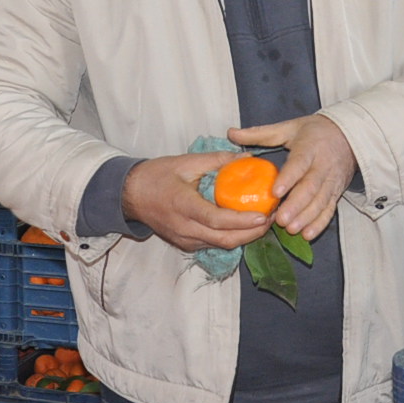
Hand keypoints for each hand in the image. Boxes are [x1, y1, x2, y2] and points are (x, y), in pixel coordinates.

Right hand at [122, 151, 267, 252]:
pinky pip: (213, 244)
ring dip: (245, 237)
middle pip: (225, 239)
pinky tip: (245, 226)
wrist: (130, 195)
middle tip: (273, 218)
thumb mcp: (186, 162)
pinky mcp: (186, 244)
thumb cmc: (156, 175)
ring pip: (222, 245)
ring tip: (264, 221)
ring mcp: (185, 240)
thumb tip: (247, 157)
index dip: (243, 220)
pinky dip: (232, 237)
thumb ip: (217, 160)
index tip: (264, 215)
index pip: (217, 220)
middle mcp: (185, 228)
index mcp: (184, 206)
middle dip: (253, 232)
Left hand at [228, 114, 354, 242]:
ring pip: (321, 201)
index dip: (288, 178)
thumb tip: (230, 133)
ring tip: (291, 229)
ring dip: (306, 217)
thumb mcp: (288, 127)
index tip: (274, 192)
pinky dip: (320, 223)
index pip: (300, 163)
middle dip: (296, 205)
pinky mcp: (337, 192)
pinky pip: (330, 209)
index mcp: (310, 147)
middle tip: (280, 220)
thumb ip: (260, 133)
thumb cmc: (314, 131)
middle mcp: (323, 165)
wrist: (349, 134)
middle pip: (311, 187)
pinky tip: (307, 234)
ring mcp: (332, 180)